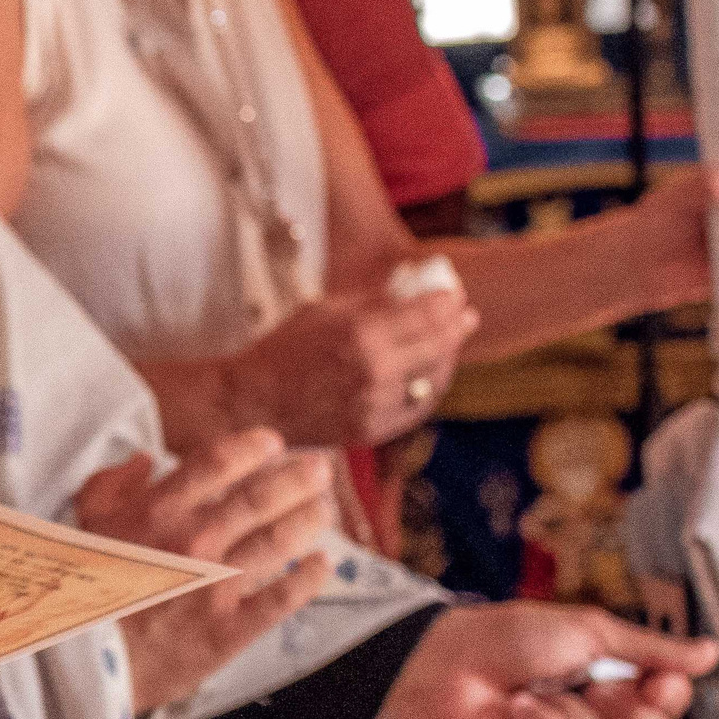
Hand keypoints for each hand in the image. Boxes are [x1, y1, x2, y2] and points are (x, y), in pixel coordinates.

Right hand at [75, 430, 333, 712]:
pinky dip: (308, 578)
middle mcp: (194, 540)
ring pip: (278, 540)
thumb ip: (111, 484)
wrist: (81, 660)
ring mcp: (215, 585)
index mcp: (158, 511)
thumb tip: (144, 460)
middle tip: (319, 471)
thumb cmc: (80, 590)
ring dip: (309, 519)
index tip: (273, 443)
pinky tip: (322, 564)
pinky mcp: (229, 628)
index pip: (219, 462)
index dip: (254, 446)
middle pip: (261, 497)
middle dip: (297, 478)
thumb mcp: (84, 525)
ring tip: (324, 508)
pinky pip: (281, 598)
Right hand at [222, 285, 476, 447]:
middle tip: (464, 317)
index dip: (447, 300)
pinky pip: (417, 408)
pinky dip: (428, 389)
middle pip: (439, 345)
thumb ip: (372, 301)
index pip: (427, 313)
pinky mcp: (373, 429)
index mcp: (360, 333)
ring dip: (447, 359)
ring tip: (448, 345)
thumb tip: (414, 289)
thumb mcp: (323, 310)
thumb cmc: (282, 351)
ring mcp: (376, 404)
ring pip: (434, 380)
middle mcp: (374, 370)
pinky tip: (427, 376)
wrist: (253, 402)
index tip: (453, 293)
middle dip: (456, 327)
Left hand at [377, 601, 718, 718]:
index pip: (668, 707)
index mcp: (612, 685)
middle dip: (627, 709)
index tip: (658, 680)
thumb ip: (650, 649)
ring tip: (535, 690)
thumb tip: (710, 653)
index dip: (670, 697)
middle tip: (594, 684)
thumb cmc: (509, 638)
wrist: (449, 658)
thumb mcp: (590, 632)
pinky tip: (516, 710)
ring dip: (570, 711)